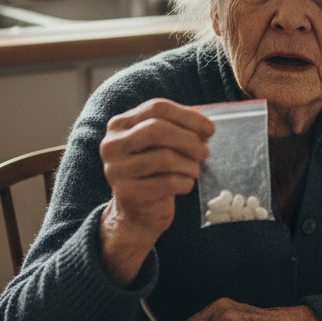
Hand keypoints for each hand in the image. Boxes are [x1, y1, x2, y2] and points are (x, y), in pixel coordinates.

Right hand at [98, 98, 213, 285]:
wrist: (139, 213)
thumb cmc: (156, 172)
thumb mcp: (163, 145)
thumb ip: (180, 128)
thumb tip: (206, 128)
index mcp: (119, 124)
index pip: (157, 108)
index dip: (188, 116)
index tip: (210, 130)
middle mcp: (111, 145)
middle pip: (157, 130)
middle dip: (189, 140)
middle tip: (205, 153)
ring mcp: (116, 170)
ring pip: (163, 157)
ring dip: (189, 164)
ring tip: (195, 170)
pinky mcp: (127, 194)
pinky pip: (167, 182)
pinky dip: (184, 182)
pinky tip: (186, 184)